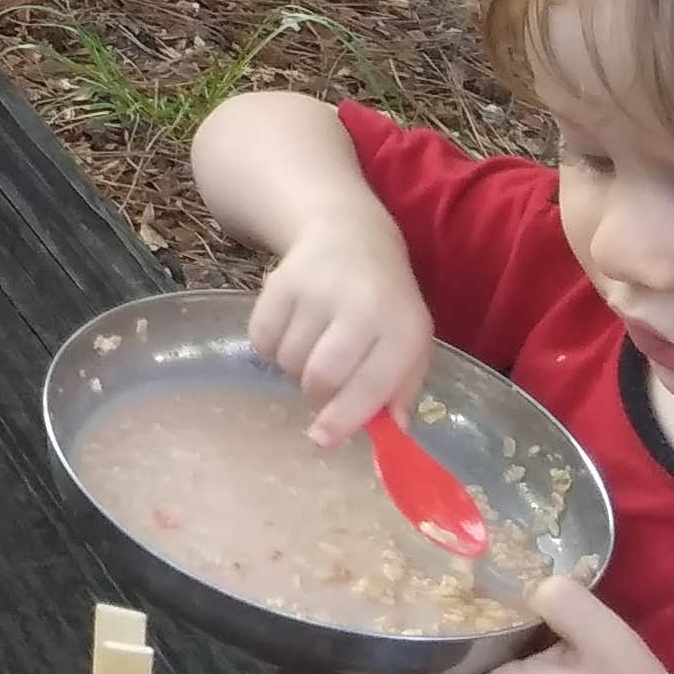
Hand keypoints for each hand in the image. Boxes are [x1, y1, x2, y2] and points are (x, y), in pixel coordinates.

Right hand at [248, 210, 433, 444]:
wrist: (350, 233)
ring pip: (289, 361)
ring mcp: (318, 290)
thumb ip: (402, 387)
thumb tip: (391, 431)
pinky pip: (262, 339)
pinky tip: (290, 330)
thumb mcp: (411, 340)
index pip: (371, 385)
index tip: (321, 441)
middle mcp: (361, 307)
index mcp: (402, 328)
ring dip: (295, 368)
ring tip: (312, 348)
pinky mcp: (281, 281)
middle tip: (324, 384)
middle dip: (317, 394)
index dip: (345, 419)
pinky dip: (270, 347)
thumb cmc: (386, 300)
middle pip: (321, 377)